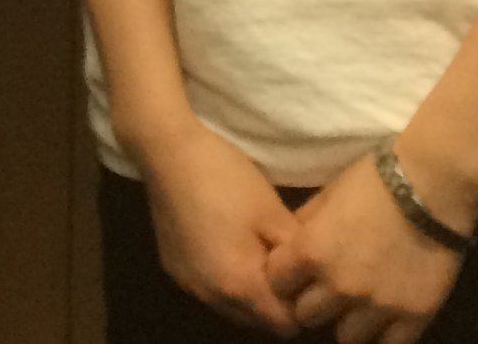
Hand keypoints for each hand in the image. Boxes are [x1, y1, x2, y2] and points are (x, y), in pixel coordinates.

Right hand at [135, 120, 300, 333]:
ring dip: (248, 292)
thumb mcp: (274, 214)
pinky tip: (225, 243)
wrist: (168, 152)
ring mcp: (188, 284)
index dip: (301, 305)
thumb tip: (309, 278)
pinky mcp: (173, 268)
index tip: (305, 277)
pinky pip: (209, 289)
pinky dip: (224, 279)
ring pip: (232, 308)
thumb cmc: (226, 180)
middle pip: (257, 322)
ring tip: (255, 252)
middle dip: (275, 302)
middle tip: (282, 263)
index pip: (284, 326)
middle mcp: (211, 296)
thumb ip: (297, 257)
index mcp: (240, 286)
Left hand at [267, 156, 465, 343]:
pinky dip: (382, 334)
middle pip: (307, 315)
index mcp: (310, 252)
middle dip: (312, 301)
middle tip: (327, 290)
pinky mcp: (413, 317)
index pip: (277, 283)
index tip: (296, 273)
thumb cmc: (372, 181)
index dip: (286, 277)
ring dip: (346, 321)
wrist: (431, 185)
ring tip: (357, 305)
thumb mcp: (326, 196)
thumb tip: (290, 247)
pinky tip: (383, 318)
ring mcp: (377, 306)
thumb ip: (305, 227)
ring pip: (345, 338)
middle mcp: (339, 285)